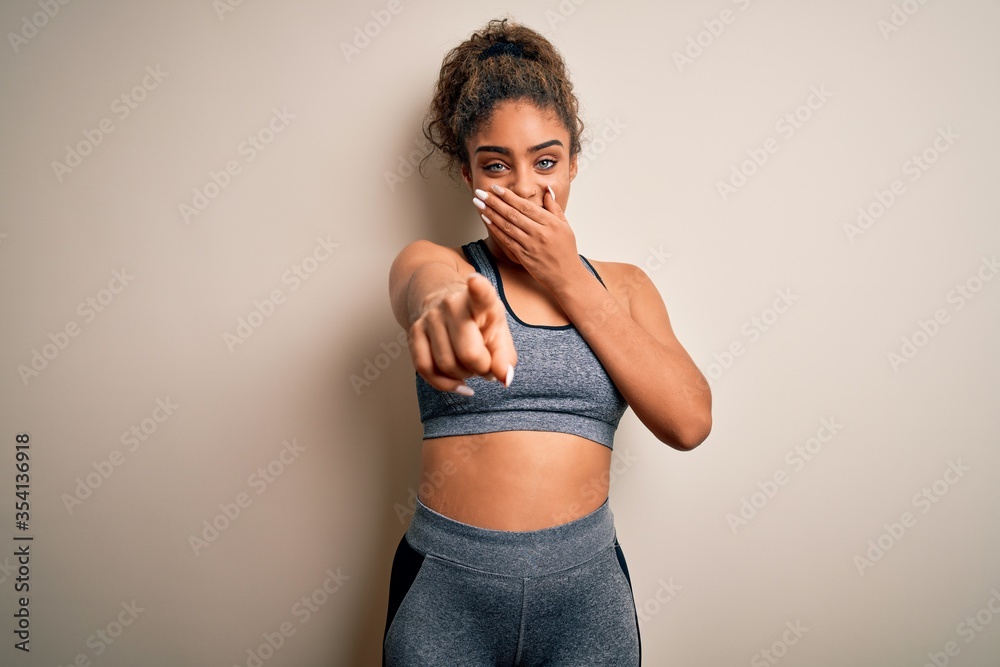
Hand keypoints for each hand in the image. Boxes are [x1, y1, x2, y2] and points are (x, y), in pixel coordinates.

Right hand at [409, 271, 516, 393]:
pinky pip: (425, 369)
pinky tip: (458, 384)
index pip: (480, 294)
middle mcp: (452, 304)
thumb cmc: (479, 323)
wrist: (446, 304)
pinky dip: (444, 384)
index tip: (476, 281)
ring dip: (463, 376)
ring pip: (446, 365)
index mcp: (480, 301)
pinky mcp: (414, 332)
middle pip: (468, 354)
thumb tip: (504, 378)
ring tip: (470, 367)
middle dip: (481, 369)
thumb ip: (505, 358)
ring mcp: (430, 317)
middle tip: (485, 364)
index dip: (479, 289)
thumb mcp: (499, 335)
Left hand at [474, 185, 586, 293]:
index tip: (496, 188)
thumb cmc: (566, 250)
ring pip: (507, 225)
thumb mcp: (565, 226)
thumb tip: (547, 190)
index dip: (509, 196)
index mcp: (550, 223)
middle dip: (494, 201)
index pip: (525, 205)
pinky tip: (486, 220)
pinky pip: (506, 240)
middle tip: (481, 192)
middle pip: (513, 213)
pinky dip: (495, 229)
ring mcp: (531, 245)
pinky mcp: (523, 256)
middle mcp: (540, 232)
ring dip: (490, 213)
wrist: (566, 276)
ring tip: (479, 203)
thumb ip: (554, 207)